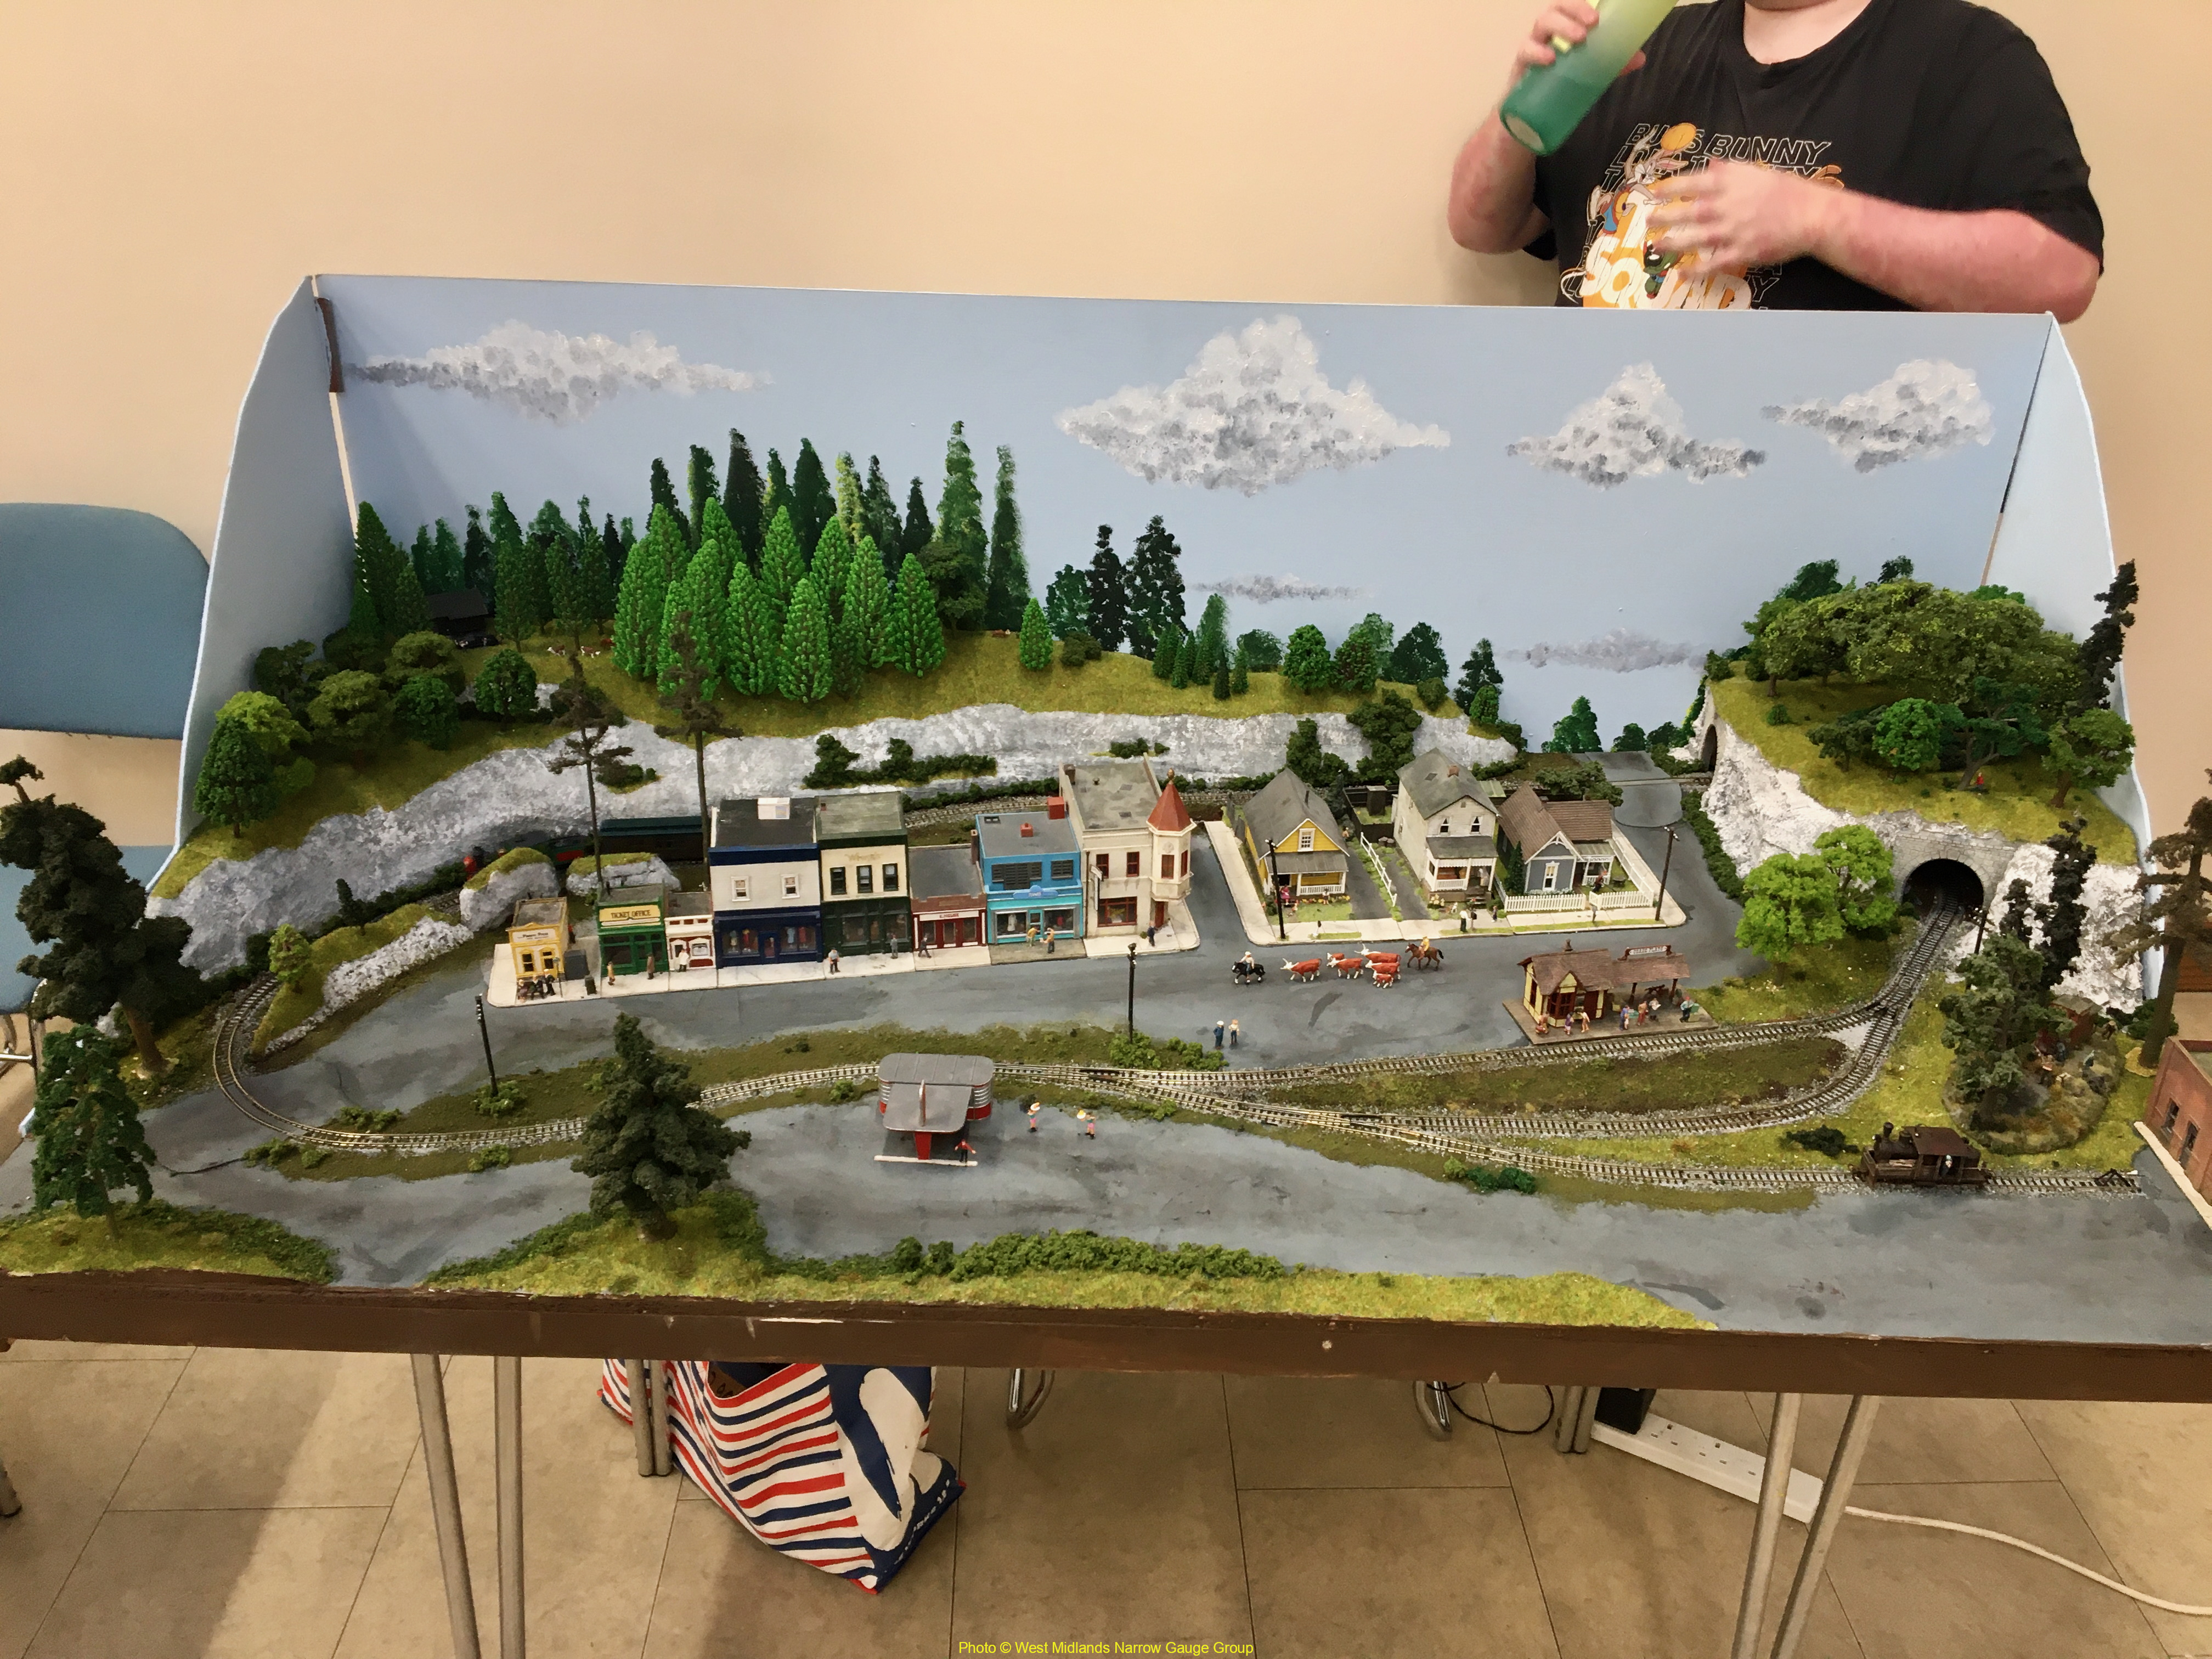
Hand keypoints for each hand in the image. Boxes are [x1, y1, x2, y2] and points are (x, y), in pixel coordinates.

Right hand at [1507, 2, 1646, 92]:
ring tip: (1578, 39)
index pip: (1572, 5)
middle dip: (1575, 9)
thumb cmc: (1561, 86)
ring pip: (1542, 22)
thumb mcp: (1590, 73)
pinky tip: (1550, 58)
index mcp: (1566, 28)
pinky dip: (1536, 51)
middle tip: (1592, 23)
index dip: (1582, 3)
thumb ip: (1611, 64)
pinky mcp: (1521, 65)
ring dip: (1561, 26)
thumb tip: (1639, 58)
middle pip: (1557, 7)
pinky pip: (1525, 50)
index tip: (1599, 14)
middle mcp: (1549, 32)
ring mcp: (1534, 45)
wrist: (1532, 117)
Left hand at [1647, 159, 1840, 268]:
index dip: (1669, 188)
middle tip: (1647, 221)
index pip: (1691, 183)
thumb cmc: (1787, 191)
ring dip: (1672, 243)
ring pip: (1694, 238)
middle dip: (1663, 217)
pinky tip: (1681, 274)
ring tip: (1655, 245)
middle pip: (1686, 211)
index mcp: (1730, 183)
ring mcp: (1732, 231)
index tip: (1653, 192)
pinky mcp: (1741, 253)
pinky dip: (1695, 270)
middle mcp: (1726, 206)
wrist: (1812, 214)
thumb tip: (1711, 165)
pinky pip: (1713, 264)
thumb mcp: (1757, 173)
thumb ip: (1731, 172)